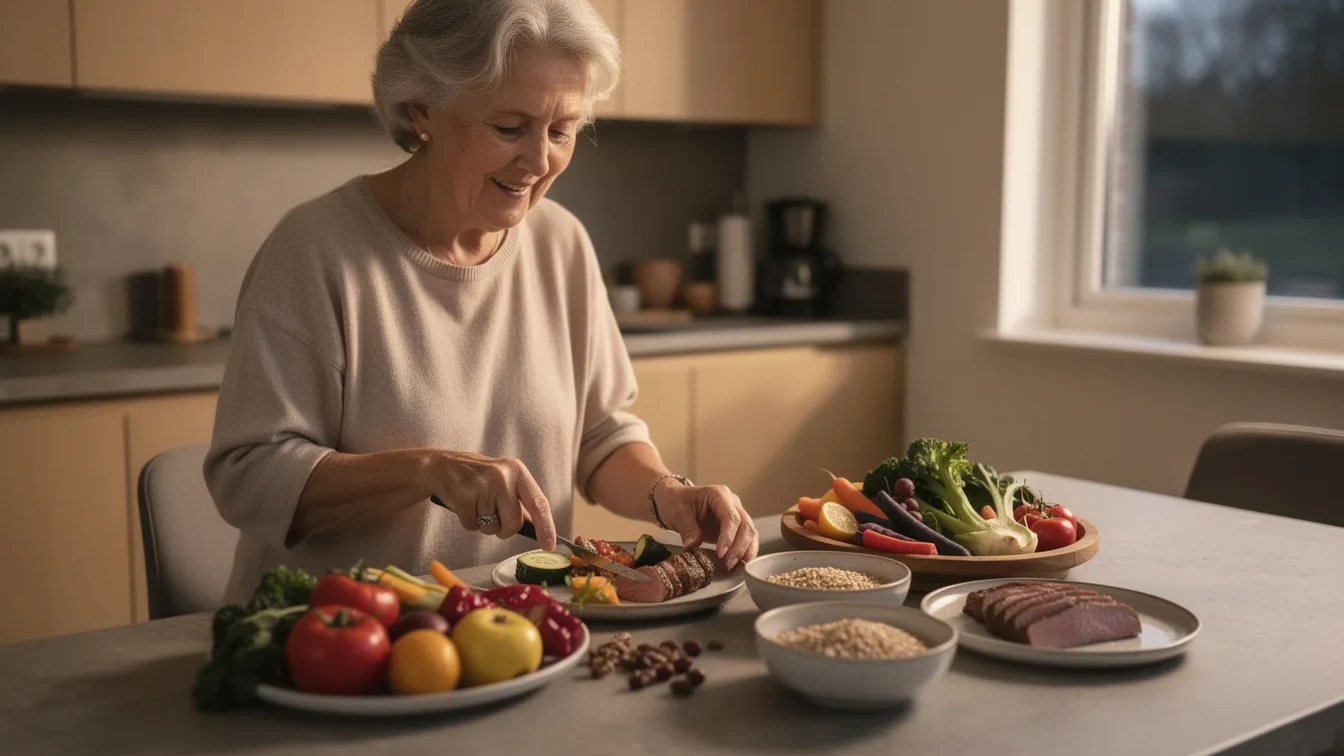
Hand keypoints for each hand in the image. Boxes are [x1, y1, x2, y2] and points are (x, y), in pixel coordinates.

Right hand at [426, 451, 556, 550]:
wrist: (443, 466)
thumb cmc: (479, 477)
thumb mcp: (505, 480)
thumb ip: (521, 502)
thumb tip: (539, 528)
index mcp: (518, 471)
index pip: (539, 503)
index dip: (546, 527)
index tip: (549, 545)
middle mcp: (503, 476)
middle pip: (514, 523)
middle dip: (504, 529)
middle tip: (494, 515)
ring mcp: (483, 485)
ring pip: (492, 528)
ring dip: (485, 525)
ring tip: (477, 505)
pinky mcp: (464, 495)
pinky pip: (472, 526)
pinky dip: (469, 522)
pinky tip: (466, 506)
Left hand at [654, 481, 757, 569]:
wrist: (675, 499)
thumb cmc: (676, 502)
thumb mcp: (677, 513)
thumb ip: (687, 529)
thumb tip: (693, 548)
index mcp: (718, 494)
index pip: (731, 516)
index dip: (728, 536)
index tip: (720, 553)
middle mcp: (732, 503)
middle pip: (745, 525)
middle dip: (739, 547)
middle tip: (728, 564)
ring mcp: (736, 514)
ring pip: (750, 533)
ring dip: (745, 551)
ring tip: (734, 567)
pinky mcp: (734, 527)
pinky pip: (746, 539)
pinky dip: (745, 552)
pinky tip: (739, 564)